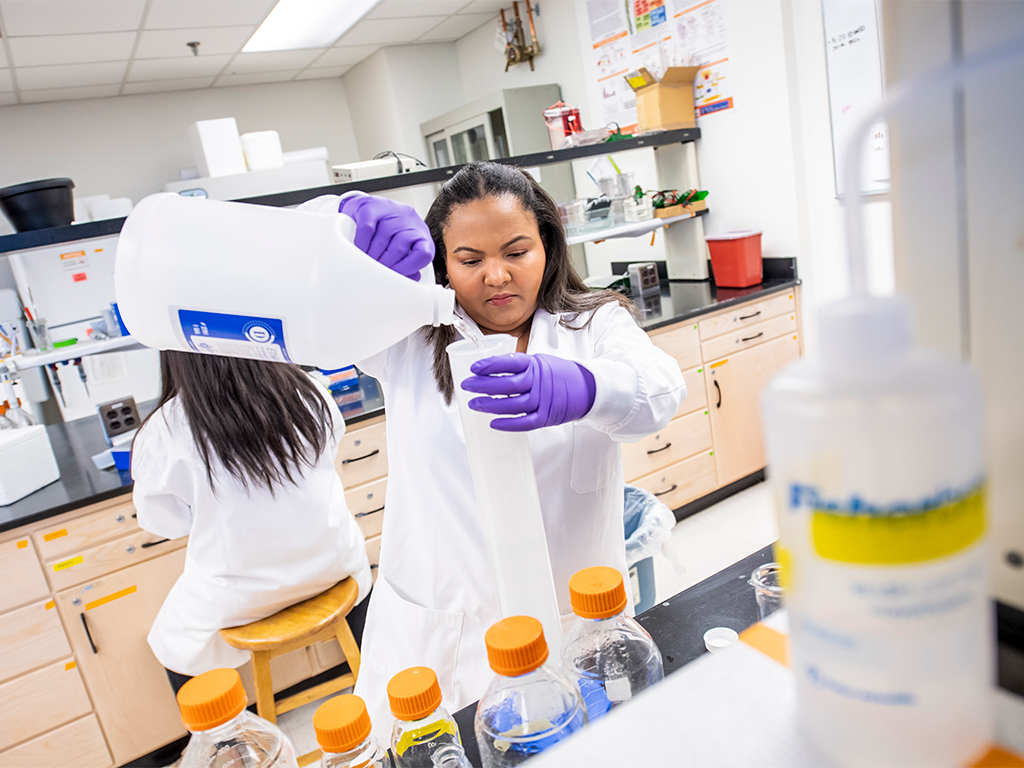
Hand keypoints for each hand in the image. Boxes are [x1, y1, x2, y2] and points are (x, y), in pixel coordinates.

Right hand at [338, 195, 433, 280]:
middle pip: (400, 248)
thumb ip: (406, 266)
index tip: (394, 277)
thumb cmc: (383, 235)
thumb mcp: (399, 251)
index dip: (408, 269)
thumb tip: (409, 279)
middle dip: (385, 265)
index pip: (423, 254)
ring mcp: (392, 209)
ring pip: (384, 238)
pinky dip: (362, 242)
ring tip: (366, 262)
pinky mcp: (372, 206)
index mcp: (420, 234)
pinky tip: (360, 248)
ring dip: (372, 255)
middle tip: (375, 272)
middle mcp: (410, 219)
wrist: (363, 210)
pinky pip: (367, 227)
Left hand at [461, 353, 595, 431]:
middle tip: (466, 386)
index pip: (509, 363)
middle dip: (483, 386)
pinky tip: (493, 423)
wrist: (588, 387)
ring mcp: (543, 401)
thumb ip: (520, 366)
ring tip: (474, 405)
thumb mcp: (541, 361)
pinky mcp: (546, 417)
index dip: (490, 365)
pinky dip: (508, 424)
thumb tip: (492, 370)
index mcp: (535, 364)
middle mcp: (539, 382)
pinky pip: (524, 423)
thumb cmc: (560, 373)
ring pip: (512, 405)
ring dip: (490, 405)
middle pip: (506, 385)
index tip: (474, 368)